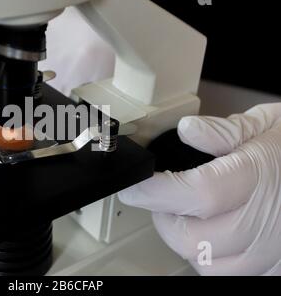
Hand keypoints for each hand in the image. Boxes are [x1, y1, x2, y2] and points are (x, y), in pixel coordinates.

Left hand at [119, 103, 280, 275]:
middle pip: (195, 240)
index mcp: (260, 177)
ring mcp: (273, 249)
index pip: (198, 193)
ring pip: (208, 265)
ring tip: (186, 216)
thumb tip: (187, 130)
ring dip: (185, 241)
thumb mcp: (268, 125)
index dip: (156, 193)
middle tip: (160, 198)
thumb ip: (225, 130)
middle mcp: (267, 220)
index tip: (134, 187)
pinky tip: (211, 235)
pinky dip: (210, 259)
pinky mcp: (274, 264)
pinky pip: (230, 274)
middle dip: (164, 219)